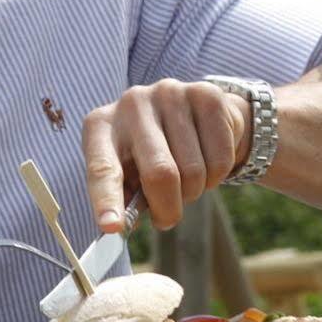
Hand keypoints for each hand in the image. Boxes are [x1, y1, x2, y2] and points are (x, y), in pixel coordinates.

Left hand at [81, 79, 250, 231]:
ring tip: (187, 179)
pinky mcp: (206, 95)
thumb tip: (121, 227)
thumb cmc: (150, 151)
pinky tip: (206, 162)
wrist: (192, 112)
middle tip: (168, 218)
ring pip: (193, 171)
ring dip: (194, 191)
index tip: (113, 227)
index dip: (107, 199)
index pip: (103, 168)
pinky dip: (217, 177)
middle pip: (160, 174)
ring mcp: (171, 94)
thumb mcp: (127, 171)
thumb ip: (124, 198)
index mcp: (101, 125)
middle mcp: (132, 103)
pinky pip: (220, 159)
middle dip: (168, 208)